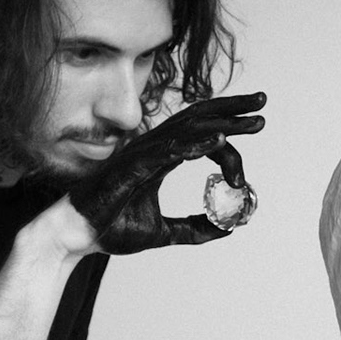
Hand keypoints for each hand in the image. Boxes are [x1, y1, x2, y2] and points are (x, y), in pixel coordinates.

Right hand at [66, 92, 266, 254]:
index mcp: (160, 158)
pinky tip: (221, 141)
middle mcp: (153, 149)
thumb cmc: (110, 228)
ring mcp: (142, 155)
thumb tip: (227, 229)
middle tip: (263, 103)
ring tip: (254, 120)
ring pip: (189, 130)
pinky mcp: (133, 167)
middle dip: (232, 109)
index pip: (200, 134)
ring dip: (224, 123)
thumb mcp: (164, 232)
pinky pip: (170, 151)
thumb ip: (195, 228)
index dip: (229, 131)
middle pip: (198, 119)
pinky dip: (197, 144)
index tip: (253, 137)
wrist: (77, 236)